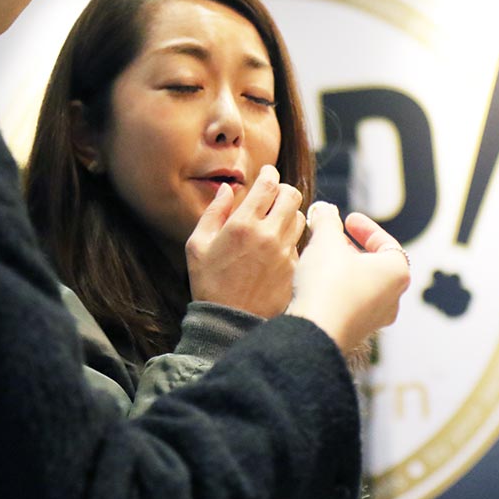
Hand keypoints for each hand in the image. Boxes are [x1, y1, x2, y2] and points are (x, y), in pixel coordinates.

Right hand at [184, 165, 305, 317]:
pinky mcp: (295, 270)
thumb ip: (213, 212)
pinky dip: (291, 240)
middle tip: (273, 196)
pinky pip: (300, 244)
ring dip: (289, 214)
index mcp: (243, 225)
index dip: (269, 174)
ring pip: (300, 217)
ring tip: (275, 222)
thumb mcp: (197, 246)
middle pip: (292, 195)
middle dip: (283, 190)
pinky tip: (277, 248)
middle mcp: (269, 235)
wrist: (228, 324)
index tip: (267, 174)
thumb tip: (227, 190)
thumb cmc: (208, 283)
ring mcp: (285, 254)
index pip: (269, 184)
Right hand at [287, 202, 411, 353]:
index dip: (366, 228)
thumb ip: (327, 220)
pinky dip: (338, 289)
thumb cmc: (329, 285)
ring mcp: (375, 319)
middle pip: (376, 265)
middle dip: (354, 248)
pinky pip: (350, 304)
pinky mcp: (355, 332)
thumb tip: (324, 210)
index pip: (387, 243)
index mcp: (396, 272)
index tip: (348, 219)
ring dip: (345, 269)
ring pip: (363, 285)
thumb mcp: (325, 240)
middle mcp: (392, 298)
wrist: (314, 332)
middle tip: (335, 238)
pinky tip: (317, 283)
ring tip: (323, 258)